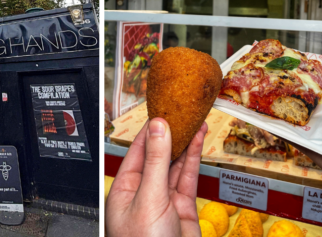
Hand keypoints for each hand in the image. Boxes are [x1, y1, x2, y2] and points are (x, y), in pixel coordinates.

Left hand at [106, 118, 207, 236]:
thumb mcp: (149, 198)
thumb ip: (156, 162)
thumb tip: (157, 129)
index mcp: (124, 191)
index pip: (136, 152)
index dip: (149, 132)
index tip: (160, 113)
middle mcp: (143, 194)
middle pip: (157, 157)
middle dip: (170, 136)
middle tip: (181, 115)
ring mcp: (164, 202)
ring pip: (175, 166)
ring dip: (185, 145)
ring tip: (194, 123)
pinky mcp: (183, 209)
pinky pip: (188, 179)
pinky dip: (194, 160)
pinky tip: (197, 142)